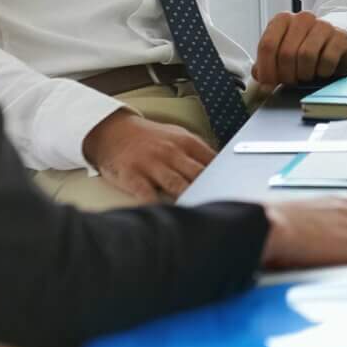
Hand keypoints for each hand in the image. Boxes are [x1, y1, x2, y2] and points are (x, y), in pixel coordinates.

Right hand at [82, 109, 215, 202]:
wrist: (112, 130)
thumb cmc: (150, 138)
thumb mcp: (178, 137)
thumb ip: (199, 154)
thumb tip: (225, 171)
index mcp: (186, 142)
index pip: (213, 161)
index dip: (226, 178)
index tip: (235, 192)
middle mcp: (171, 152)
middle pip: (198, 174)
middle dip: (212, 190)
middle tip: (224, 207)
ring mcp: (151, 164)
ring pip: (177, 185)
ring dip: (190, 198)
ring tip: (202, 212)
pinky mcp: (132, 176)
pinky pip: (146, 194)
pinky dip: (156, 206)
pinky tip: (166, 215)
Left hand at [250, 12, 346, 92]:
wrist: (336, 45)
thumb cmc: (306, 50)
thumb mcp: (282, 54)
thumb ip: (267, 64)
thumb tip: (259, 78)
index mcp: (282, 20)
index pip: (267, 44)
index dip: (266, 69)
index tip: (268, 84)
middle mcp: (302, 19)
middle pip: (286, 53)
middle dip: (286, 74)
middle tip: (290, 81)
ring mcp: (323, 26)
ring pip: (306, 55)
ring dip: (304, 73)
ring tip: (305, 76)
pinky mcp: (340, 37)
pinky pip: (327, 59)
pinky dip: (322, 72)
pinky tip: (321, 71)